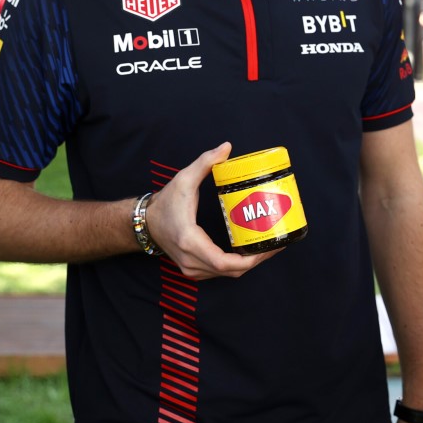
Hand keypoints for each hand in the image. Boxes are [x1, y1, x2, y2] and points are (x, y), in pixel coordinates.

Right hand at [143, 142, 279, 279]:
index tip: (268, 247)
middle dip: (258, 259)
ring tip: (269, 246)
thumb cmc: (164, 204)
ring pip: (228, 274)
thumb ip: (204, 162)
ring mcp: (192, 269)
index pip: (224, 262)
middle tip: (277, 244)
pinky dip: (238, 264)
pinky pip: (221, 272)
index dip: (250, 259)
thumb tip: (227, 148)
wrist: (145, 223)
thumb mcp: (183, 179)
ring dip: (250, 263)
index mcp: (190, 241)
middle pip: (232, 271)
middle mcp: (191, 261)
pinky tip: (252, 250)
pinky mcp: (194, 270)